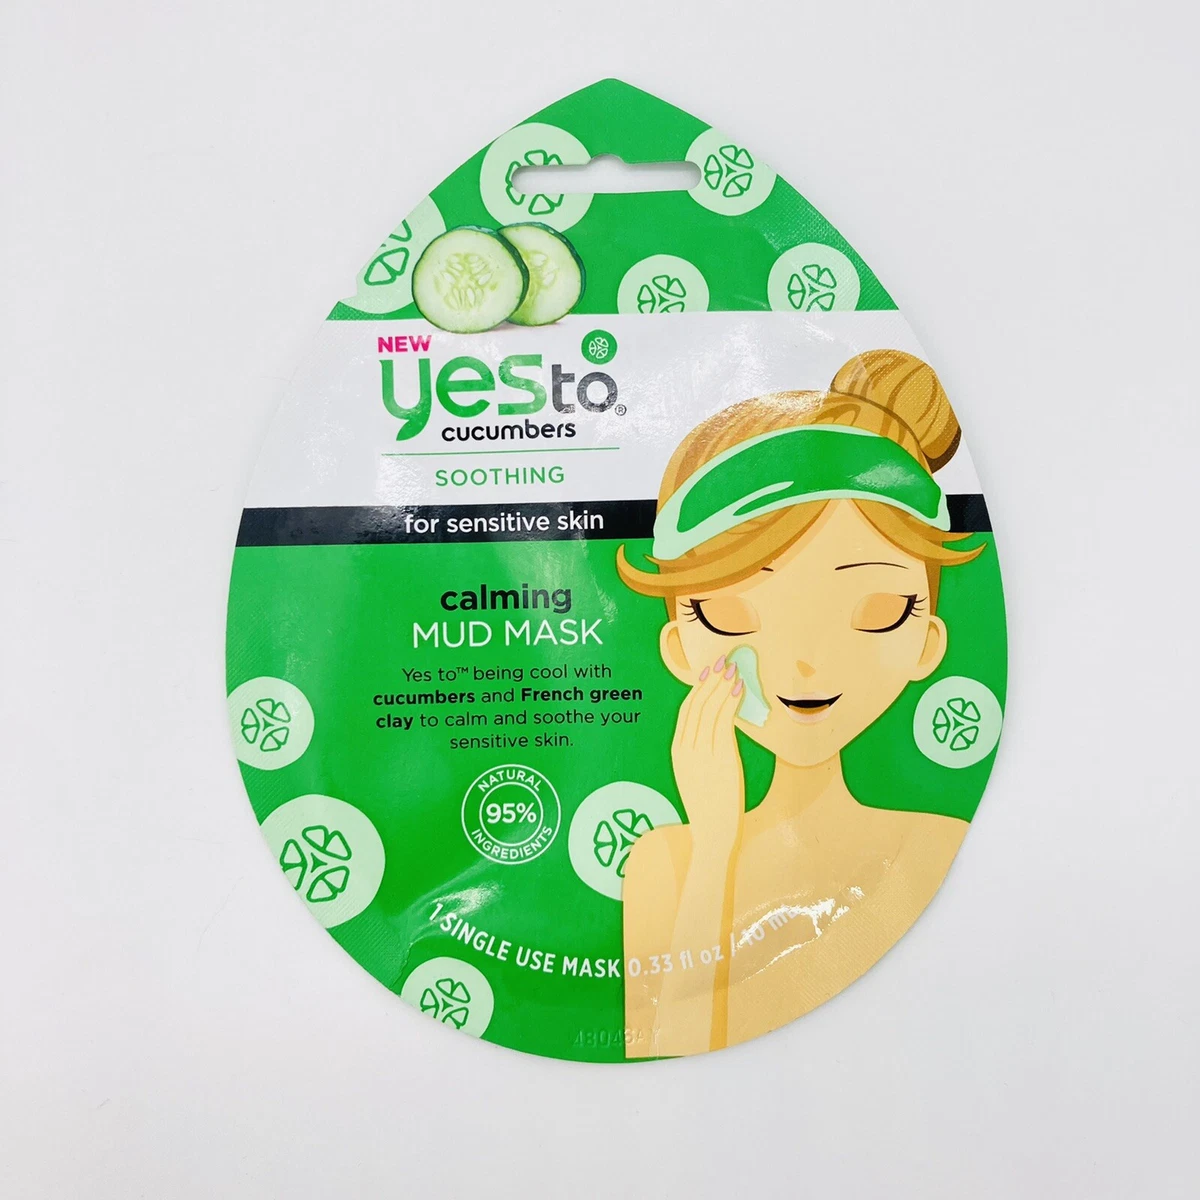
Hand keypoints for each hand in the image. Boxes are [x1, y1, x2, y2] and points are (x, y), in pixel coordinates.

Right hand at [671, 654, 744, 854]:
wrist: (712, 831)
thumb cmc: (708, 805)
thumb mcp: (695, 774)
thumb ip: (700, 750)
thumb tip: (716, 724)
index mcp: (677, 751)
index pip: (686, 711)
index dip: (698, 688)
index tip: (709, 672)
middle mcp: (687, 748)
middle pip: (697, 705)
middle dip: (711, 681)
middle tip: (723, 662)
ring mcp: (703, 753)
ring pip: (711, 710)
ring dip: (723, 686)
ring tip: (734, 670)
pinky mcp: (721, 758)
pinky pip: (725, 722)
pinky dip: (731, 702)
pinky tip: (739, 690)